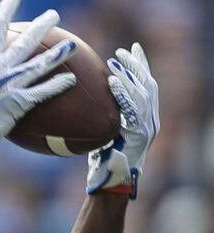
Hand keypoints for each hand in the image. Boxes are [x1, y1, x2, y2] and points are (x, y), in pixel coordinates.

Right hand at [0, 0, 77, 156]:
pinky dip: (56, 85)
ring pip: (37, 65)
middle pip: (23, 43)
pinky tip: (71, 79)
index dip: (4, 11)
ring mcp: (10, 85)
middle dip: (39, 27)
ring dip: (56, 54)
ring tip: (72, 43)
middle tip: (54, 14)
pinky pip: (41, 92)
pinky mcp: (19, 102)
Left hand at [87, 43, 159, 197]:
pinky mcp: (141, 135)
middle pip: (149, 85)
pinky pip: (133, 109)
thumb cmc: (101, 161)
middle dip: (138, 65)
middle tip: (124, 50)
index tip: (131, 48)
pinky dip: (124, 93)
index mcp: (145, 118)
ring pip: (144, 94)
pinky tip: (112, 81)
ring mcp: (148, 128)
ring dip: (130, 75)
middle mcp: (151, 121)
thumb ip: (102, 116)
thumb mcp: (101, 133)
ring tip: (116, 60)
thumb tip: (81, 98)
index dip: (141, 66)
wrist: (110, 184)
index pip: (146, 86)